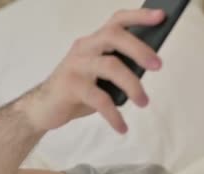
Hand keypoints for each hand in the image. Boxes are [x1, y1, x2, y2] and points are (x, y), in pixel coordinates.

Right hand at [20, 8, 164, 133]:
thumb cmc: (79, 89)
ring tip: (144, 102)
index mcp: (94, 42)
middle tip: (158, 66)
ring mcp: (76, 66)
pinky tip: (122, 127)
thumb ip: (120, 66)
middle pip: (113, 36)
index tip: (161, 16)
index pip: (117, 21)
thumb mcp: (101, 75)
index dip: (139, 17)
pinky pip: (99, 99)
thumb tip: (150, 66)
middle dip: (139, 49)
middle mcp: (85, 48)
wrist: (43, 108)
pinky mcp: (70, 86)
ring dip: (132, 84)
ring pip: (110, 66)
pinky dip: (114, 115)